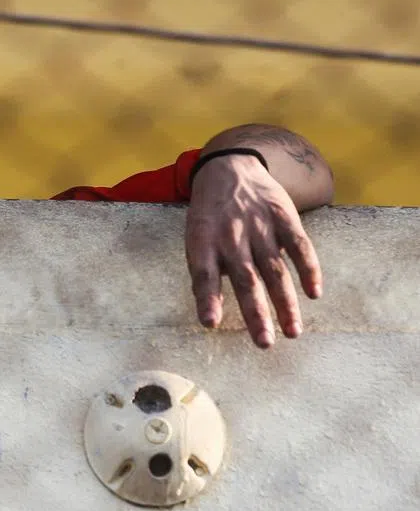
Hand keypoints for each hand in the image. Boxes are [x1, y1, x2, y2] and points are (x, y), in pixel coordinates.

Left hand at [186, 154, 321, 348]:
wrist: (229, 167)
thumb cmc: (210, 215)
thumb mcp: (196, 236)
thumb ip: (206, 269)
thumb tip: (211, 312)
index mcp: (203, 241)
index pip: (203, 273)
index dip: (206, 298)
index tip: (209, 323)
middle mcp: (231, 236)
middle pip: (245, 279)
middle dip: (255, 313)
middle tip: (264, 343)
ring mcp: (259, 226)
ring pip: (274, 270)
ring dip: (285, 303)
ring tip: (292, 332)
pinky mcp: (283, 216)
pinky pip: (299, 245)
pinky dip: (308, 269)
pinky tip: (314, 293)